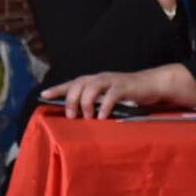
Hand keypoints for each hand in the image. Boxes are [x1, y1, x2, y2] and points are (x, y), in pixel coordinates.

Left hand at [41, 64, 195, 118]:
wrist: (152, 84)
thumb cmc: (127, 94)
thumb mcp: (107, 98)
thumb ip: (95, 104)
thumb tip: (78, 118)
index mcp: (94, 80)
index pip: (71, 82)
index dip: (57, 88)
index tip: (43, 95)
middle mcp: (100, 78)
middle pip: (78, 83)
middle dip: (70, 99)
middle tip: (71, 116)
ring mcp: (112, 80)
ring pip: (92, 86)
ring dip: (85, 102)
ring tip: (85, 117)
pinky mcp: (125, 86)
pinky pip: (112, 95)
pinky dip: (105, 106)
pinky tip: (102, 117)